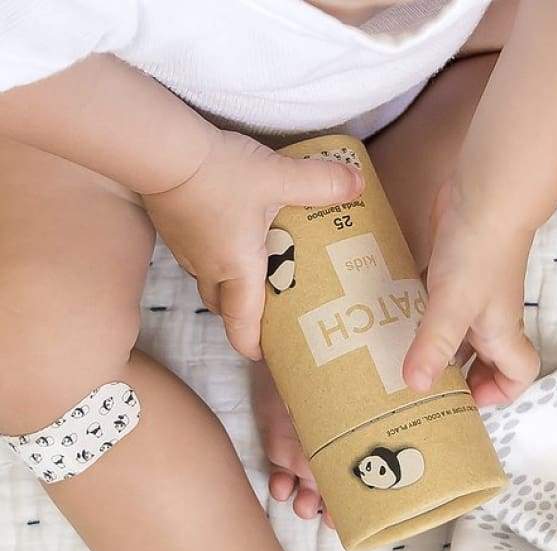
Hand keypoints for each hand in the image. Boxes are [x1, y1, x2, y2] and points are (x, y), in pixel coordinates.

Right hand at [143, 130, 363, 358]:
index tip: (271, 354)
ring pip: (211, 283)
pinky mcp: (174, 229)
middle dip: (246, 318)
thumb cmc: (217, 172)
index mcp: (237, 270)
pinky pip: (199, 257)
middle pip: (225, 309)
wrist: (157, 149)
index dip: (254, 346)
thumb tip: (357, 184)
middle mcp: (209, 269)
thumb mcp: (277, 176)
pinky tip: (233, 235)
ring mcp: (187, 251)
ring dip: (232, 286)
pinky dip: (217, 257)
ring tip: (259, 274)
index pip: (242, 327)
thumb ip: (319, 183)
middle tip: (272, 314)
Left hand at [403, 180, 539, 405]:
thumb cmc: (479, 252)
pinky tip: (394, 317)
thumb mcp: (453, 307)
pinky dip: (422, 315)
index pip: (519, 375)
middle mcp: (491, 318)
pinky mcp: (454, 272)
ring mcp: (474, 294)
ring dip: (437, 346)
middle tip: (425, 385)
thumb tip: (417, 387)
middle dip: (462, 377)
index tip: (465, 397)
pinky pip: (440, 305)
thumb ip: (434, 347)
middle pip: (486, 359)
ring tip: (402, 358)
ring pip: (460, 332)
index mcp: (501, 333)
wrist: (485, 193)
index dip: (499, 393)